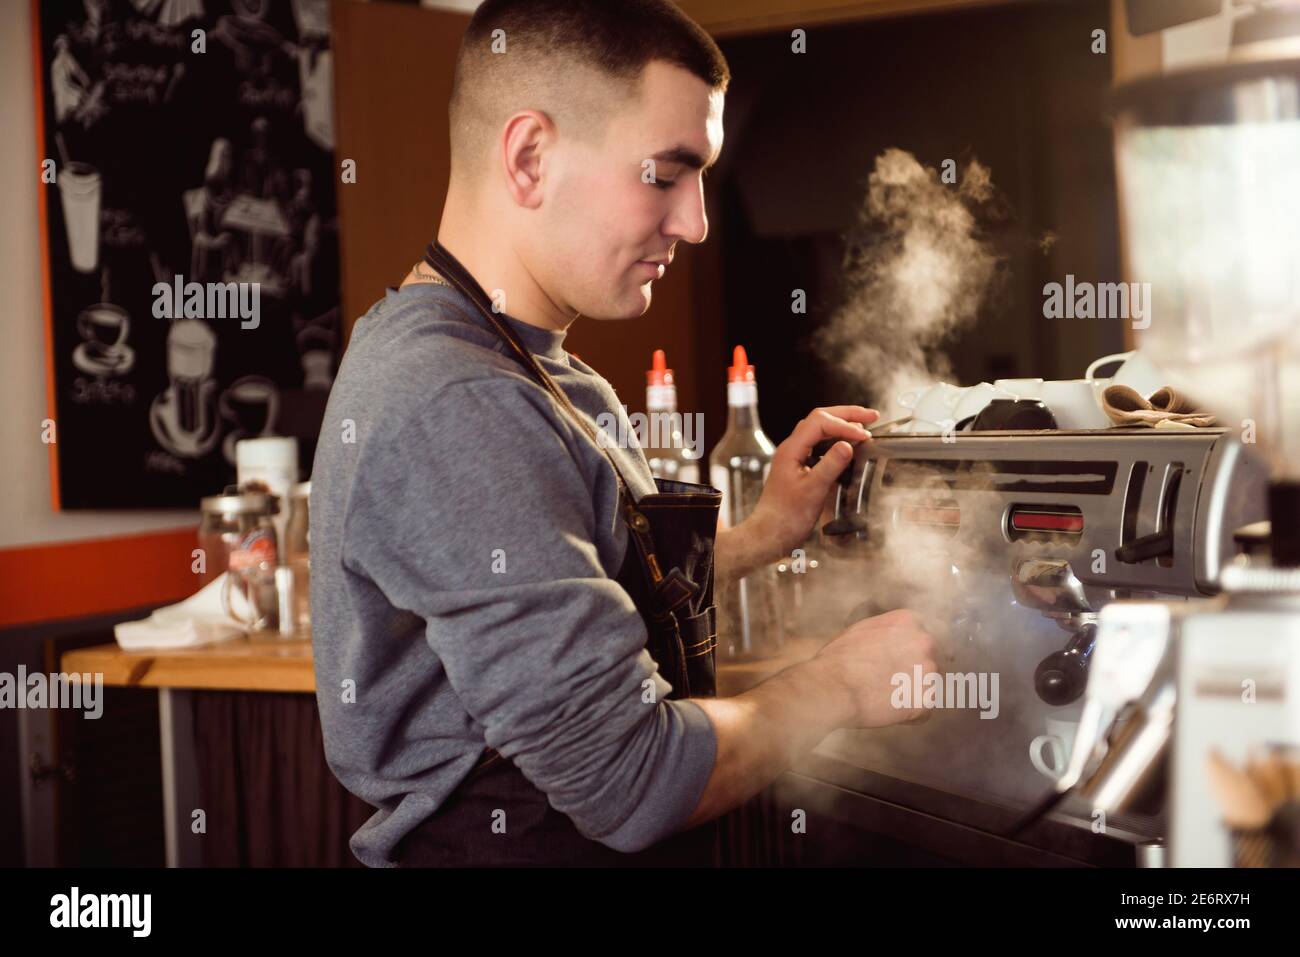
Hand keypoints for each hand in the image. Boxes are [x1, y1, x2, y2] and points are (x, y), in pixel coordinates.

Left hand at [746, 405, 877, 558]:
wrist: (770, 534)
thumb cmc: (786, 517)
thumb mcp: (813, 490)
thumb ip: (831, 465)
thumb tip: (848, 445)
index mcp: (791, 450)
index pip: (820, 422)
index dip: (845, 425)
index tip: (865, 435)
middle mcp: (792, 449)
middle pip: (820, 419)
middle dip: (847, 415)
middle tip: (872, 416)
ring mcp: (795, 457)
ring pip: (819, 431)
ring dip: (842, 425)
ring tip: (864, 426)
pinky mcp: (800, 468)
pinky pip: (819, 446)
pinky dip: (837, 441)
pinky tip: (849, 446)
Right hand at [815, 609, 937, 727]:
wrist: (832, 687)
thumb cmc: (838, 659)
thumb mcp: (862, 629)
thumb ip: (888, 629)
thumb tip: (895, 637)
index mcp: (909, 621)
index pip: (931, 631)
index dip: (918, 648)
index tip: (909, 658)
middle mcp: (925, 642)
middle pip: (932, 658)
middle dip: (917, 670)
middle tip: (893, 680)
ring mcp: (928, 672)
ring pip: (930, 684)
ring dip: (913, 691)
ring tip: (885, 696)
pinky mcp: (926, 701)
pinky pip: (924, 711)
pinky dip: (910, 715)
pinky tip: (889, 710)